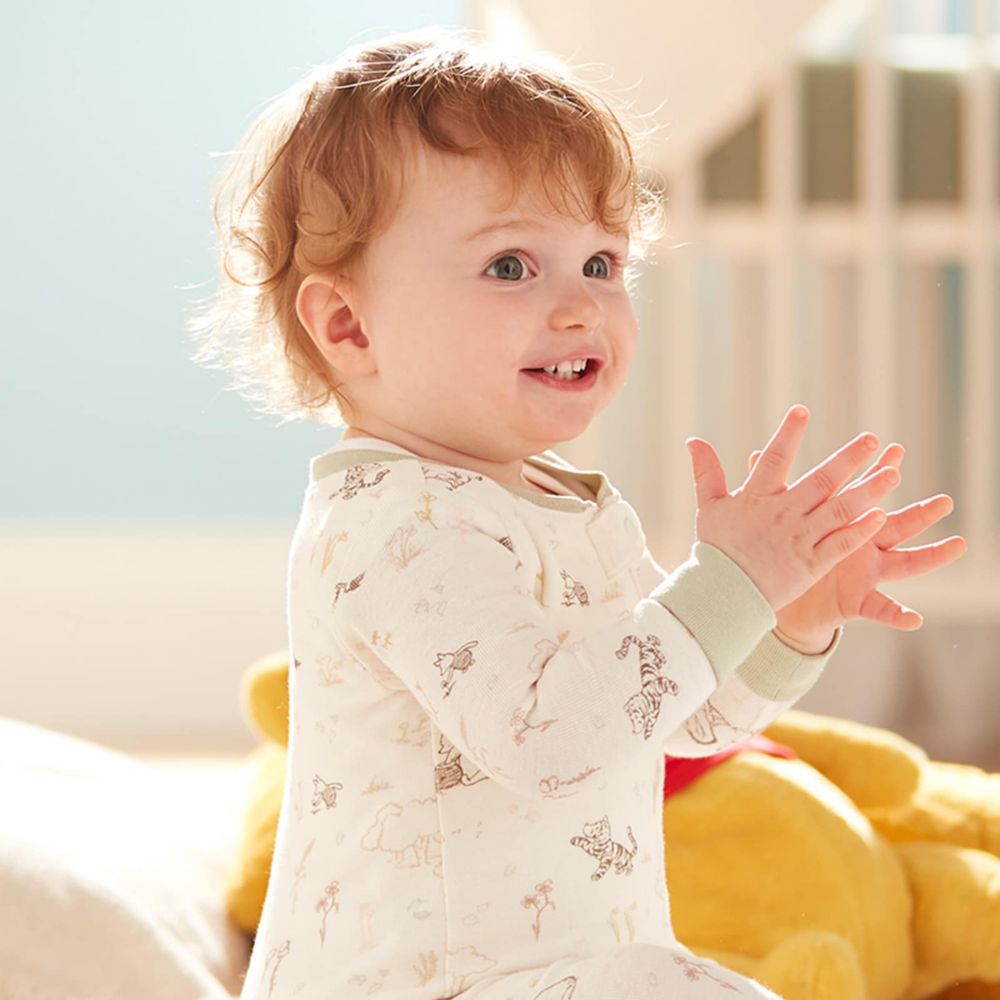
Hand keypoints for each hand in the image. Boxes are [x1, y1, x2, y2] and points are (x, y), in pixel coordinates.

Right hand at [686, 403, 899, 609]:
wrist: (721, 594)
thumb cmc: (716, 549)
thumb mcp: (708, 507)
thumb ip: (706, 472)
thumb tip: (693, 440)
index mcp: (757, 497)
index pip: (774, 458)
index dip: (787, 434)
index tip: (802, 411)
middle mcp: (783, 514)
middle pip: (821, 481)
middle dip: (849, 459)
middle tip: (872, 439)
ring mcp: (799, 539)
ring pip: (840, 510)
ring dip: (867, 491)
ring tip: (893, 473)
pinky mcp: (811, 564)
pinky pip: (840, 544)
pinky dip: (859, 530)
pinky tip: (880, 515)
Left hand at [747, 438, 966, 643]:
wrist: (772, 598)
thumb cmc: (778, 557)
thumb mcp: (776, 522)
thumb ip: (772, 490)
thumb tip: (752, 455)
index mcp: (841, 526)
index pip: (863, 494)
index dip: (876, 472)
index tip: (894, 450)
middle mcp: (861, 548)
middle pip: (896, 526)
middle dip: (921, 513)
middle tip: (947, 500)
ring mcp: (863, 575)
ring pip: (903, 565)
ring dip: (931, 556)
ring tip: (958, 546)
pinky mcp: (855, 603)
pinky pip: (879, 610)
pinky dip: (898, 615)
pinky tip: (915, 620)